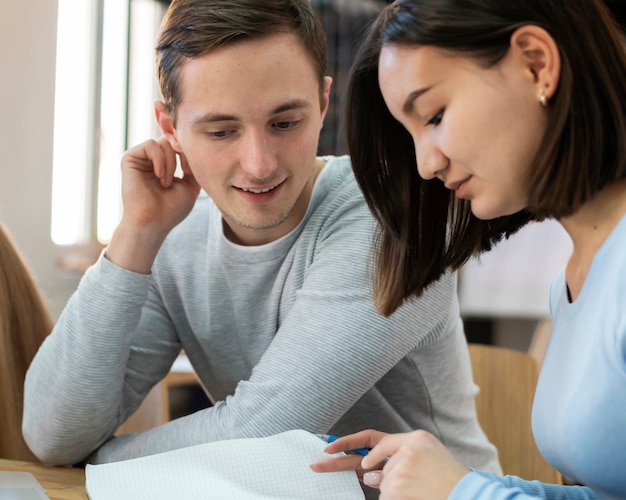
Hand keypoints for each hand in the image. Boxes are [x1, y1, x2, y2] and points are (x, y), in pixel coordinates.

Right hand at [106, 137, 199, 272]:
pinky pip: (151, 145)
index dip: (189, 152)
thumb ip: (193, 165)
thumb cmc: (171, 209)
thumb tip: (192, 144)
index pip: (178, 145)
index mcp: (164, 165)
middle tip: (186, 172)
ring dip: (171, 162)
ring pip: (164, 141)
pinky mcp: (129, 158)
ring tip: (167, 183)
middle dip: (183, 153)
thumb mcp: (191, 185)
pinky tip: (160, 177)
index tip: (191, 172)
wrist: (153, 223)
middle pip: (172, 140)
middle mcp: (151, 160)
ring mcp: (140, 158)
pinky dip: (161, 160)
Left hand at [311, 429, 469, 499]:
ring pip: (382, 487)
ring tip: (421, 490)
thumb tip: (369, 475)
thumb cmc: (449, 479)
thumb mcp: (427, 459)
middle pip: (361, 460)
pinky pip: (386, 498)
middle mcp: (404, 451)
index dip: (349, 442)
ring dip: (395, 493)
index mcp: (413, 439)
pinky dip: (398, 499)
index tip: (329, 448)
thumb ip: (395, 462)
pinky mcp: (395, 488)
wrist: (470, 495)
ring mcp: (399, 471)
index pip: (372, 437)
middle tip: (316, 465)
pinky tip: (416, 495)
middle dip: (336, 464)